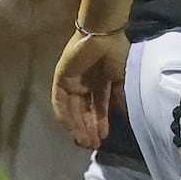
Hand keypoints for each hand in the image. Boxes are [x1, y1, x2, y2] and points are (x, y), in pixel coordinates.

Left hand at [51, 29, 130, 148]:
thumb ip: (117, 95)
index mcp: (99, 84)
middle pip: (84, 112)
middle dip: (89, 129)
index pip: (97, 108)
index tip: (103, 137)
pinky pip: (60, 101)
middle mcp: (84, 85)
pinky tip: (71, 128)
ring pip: (72, 110)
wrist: (104, 35)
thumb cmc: (116, 53)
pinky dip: (65, 115)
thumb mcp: (120, 78)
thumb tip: (119, 112)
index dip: (100, 123)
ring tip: (85, 140)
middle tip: (93, 144)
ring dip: (78, 126)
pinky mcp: (61, 79)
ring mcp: (72, 83)